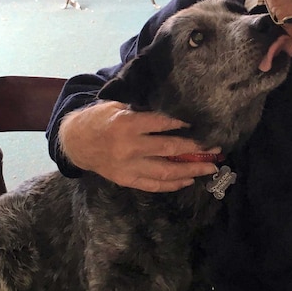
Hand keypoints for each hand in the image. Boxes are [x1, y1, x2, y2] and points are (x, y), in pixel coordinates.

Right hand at [58, 101, 219, 191]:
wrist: (75, 142)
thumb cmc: (99, 119)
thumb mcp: (117, 105)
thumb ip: (141, 109)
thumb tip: (172, 109)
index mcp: (127, 124)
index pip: (162, 124)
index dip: (183, 126)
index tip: (201, 126)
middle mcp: (129, 147)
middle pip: (169, 150)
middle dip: (195, 150)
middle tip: (216, 150)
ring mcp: (128, 166)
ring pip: (165, 172)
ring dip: (190, 171)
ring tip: (209, 168)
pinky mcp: (126, 180)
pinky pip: (153, 185)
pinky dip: (172, 184)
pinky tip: (187, 180)